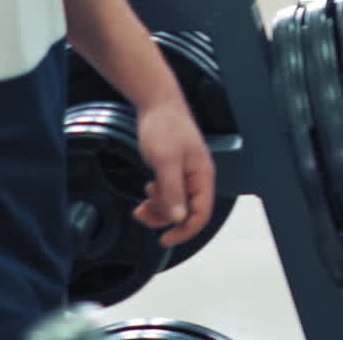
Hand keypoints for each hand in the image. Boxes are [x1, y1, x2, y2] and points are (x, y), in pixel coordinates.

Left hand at [132, 95, 215, 246]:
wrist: (157, 103)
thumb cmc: (164, 127)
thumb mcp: (166, 161)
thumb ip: (173, 191)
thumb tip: (180, 219)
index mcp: (202, 175)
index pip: (201, 214)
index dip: (185, 231)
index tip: (164, 239)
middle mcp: (197, 176)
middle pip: (187, 212)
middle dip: (165, 218)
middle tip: (142, 215)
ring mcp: (186, 173)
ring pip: (176, 204)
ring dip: (158, 209)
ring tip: (140, 206)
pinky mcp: (175, 168)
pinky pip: (169, 192)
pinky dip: (157, 197)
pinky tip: (147, 190)